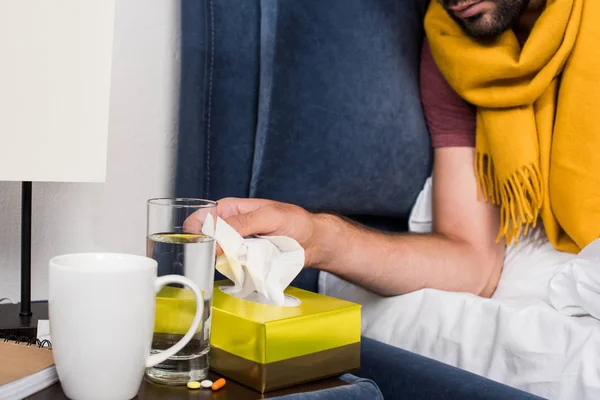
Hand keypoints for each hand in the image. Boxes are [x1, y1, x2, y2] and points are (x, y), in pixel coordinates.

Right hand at [184, 198, 328, 266]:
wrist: (313, 242)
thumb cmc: (294, 222)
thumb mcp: (268, 217)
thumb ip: (241, 224)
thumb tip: (215, 240)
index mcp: (229, 210)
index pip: (200, 220)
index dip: (195, 233)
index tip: (203, 247)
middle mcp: (229, 228)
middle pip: (205, 242)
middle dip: (206, 252)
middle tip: (220, 259)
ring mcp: (235, 247)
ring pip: (216, 258)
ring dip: (221, 264)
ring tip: (235, 265)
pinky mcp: (244, 263)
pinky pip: (231, 270)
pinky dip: (233, 273)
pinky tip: (241, 273)